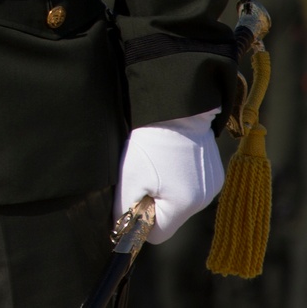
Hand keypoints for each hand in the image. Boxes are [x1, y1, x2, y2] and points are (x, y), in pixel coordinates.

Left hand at [115, 110, 222, 243]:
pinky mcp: (215, 169)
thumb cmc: (151, 138)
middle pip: (171, 216)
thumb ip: (125, 207)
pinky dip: (181, 175)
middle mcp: (205, 200)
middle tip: (146, 170)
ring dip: (168, 187)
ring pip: (182, 200)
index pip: (158, 234)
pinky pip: (193, 184)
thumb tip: (123, 226)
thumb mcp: (129, 174)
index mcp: (185, 205)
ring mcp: (213, 184)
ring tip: (160, 157)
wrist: (175, 102)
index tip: (135, 195)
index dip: (141, 217)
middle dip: (155, 200)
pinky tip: (173, 153)